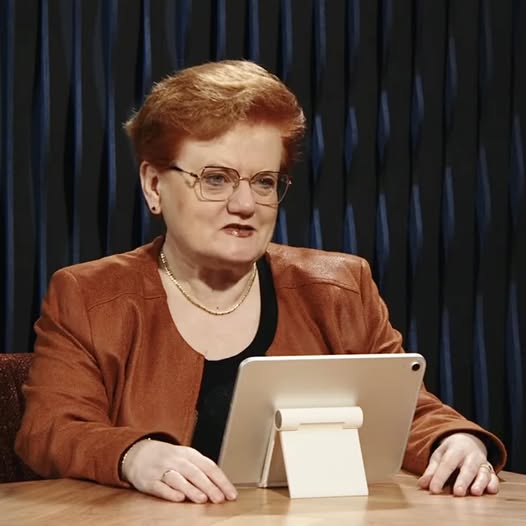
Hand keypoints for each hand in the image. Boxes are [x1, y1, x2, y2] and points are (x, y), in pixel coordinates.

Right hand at [121, 439, 237, 502]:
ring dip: (191, 489)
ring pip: (178, 479)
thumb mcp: (186, 457)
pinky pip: (160, 487)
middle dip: (209, 486)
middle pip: (195, 472)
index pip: (209, 466)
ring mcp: (162, 469)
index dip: (221, 480)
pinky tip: (179, 498)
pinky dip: (170, 493)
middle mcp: (176, 460)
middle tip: (220, 499)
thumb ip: (201, 470)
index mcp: (189, 454)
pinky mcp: (149, 481)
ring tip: (203, 499)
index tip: (231, 493)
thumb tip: (221, 487)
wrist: (138, 452)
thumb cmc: (168, 458)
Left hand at [417, 432, 498, 496]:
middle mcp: (470, 455)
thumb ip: (431, 471)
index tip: (433, 489)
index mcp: (455, 449)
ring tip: (475, 492)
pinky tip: (491, 490)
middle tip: (458, 492)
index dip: (440, 477)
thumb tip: (422, 484)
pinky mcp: (491, 470)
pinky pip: (494, 477)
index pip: (447, 463)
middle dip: (463, 480)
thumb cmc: (451, 451)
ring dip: (480, 482)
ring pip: (483, 472)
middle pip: (467, 468)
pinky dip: (494, 483)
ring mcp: (482, 462)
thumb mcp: (439, 456)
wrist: (468, 439)